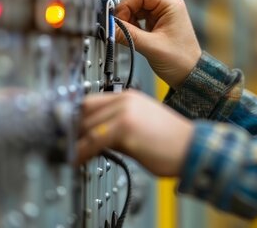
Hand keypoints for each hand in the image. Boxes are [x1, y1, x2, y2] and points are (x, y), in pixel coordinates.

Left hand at [74, 90, 194, 176]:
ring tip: (69, 154)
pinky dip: (81, 152)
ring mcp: (124, 113)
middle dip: (72, 130)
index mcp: (129, 96)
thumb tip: (94, 138)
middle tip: (64, 144)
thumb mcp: (142, 124)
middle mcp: (125, 100)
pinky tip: (78, 160)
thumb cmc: (170, 141)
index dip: (76, 116)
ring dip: (75, 143)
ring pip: (86, 126)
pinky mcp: (125, 129)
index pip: (91, 100)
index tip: (67, 129)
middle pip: (84, 111)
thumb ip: (118, 126)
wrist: (192, 147)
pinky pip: (93, 141)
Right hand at [115, 0, 201, 87]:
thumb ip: (127, 35)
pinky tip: (133, 36)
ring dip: (127, 20)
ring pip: (135, 9)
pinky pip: (137, 18)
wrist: (190, 75)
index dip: (125, 5)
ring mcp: (161, 15)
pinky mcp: (156, 24)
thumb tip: (109, 27)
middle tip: (120, 28)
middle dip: (125, 13)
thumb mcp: (151, 47)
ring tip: (129, 35)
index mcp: (170, 5)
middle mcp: (166, 6)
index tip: (117, 20)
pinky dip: (131, 26)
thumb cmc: (181, 60)